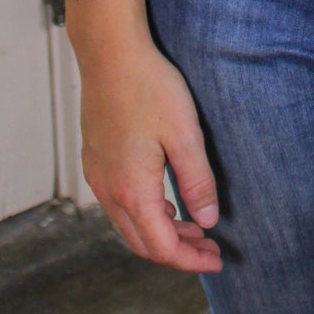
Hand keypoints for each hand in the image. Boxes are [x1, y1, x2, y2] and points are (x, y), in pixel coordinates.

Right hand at [77, 31, 222, 272]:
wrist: (110, 53)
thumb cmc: (149, 88)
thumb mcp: (185, 135)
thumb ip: (197, 182)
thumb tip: (207, 222)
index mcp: (133, 190)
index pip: (162, 247)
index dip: (191, 260)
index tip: (218, 259)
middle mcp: (109, 191)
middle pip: (143, 243)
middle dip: (178, 252)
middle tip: (209, 248)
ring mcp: (98, 176)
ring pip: (128, 225)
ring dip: (160, 233)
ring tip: (193, 226)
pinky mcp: (95, 160)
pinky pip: (118, 204)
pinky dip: (144, 214)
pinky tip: (165, 201)